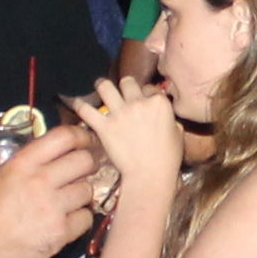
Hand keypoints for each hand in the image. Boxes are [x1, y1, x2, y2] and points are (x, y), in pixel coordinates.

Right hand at [0, 123, 103, 257]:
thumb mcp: (0, 177)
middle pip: (84, 161)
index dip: (80, 136)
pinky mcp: (60, 233)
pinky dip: (79, 219)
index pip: (64, 137)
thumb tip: (59, 152)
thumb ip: (29, 163)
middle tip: (81, 172)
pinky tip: (66, 220)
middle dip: (86, 165)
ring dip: (80, 195)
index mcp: (22, 164)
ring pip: (87, 190)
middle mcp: (39, 182)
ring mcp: (52, 209)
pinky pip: (86, 218)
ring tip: (68, 200)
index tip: (85, 141)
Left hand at [79, 75, 188, 202]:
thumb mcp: (177, 134)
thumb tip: (166, 118)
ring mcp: (120, 113)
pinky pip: (86, 110)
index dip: (145, 93)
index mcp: (159, 103)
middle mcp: (138, 103)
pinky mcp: (105, 126)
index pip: (149, 88)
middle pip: (127, 82)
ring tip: (99, 87)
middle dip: (125, 85)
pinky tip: (78, 104)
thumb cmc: (167, 159)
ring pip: (105, 86)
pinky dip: (81, 106)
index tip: (142, 99)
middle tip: (121, 91)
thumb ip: (170, 120)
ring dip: (102, 86)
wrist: (150, 175)